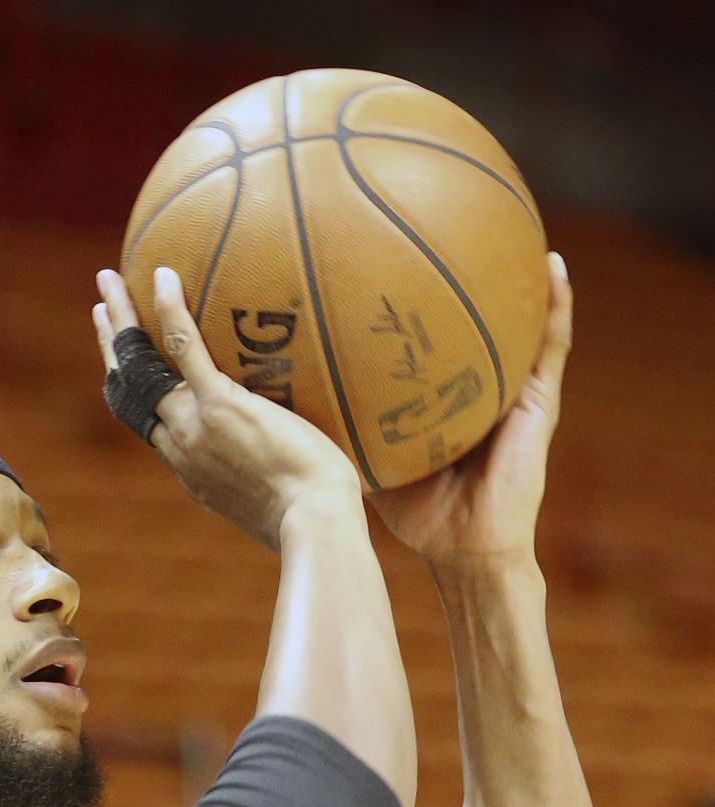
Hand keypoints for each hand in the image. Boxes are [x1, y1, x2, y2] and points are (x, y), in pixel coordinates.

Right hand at [93, 266, 361, 552]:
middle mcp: (179, 448)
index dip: (129, 393)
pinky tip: (161, 276)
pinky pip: (184, 348)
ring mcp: (194, 425)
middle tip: (100, 311)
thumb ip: (270, 485)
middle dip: (111, 348)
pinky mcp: (220, 404)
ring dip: (121, 321)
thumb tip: (297, 477)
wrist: (314, 525)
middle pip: (128, 391)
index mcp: (190, 472)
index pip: (148, 426)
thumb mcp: (277, 509)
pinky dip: (168, 310)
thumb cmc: (314, 522)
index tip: (120, 368)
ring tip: (108, 282)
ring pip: (141, 366)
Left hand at [366, 252, 572, 569]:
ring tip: (514, 222)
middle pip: (473, 323)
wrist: (467, 550)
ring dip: (519, 275)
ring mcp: (513, 391)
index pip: (435, 341)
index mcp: (444, 398)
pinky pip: (550, 344)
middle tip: (445, 222)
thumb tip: (285, 405)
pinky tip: (554, 264)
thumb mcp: (369, 460)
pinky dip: (556, 303)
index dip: (422, 303)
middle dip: (464, 275)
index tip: (398, 255)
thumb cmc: (420, 516)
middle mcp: (480, 387)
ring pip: (519, 322)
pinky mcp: (539, 400)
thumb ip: (339, 428)